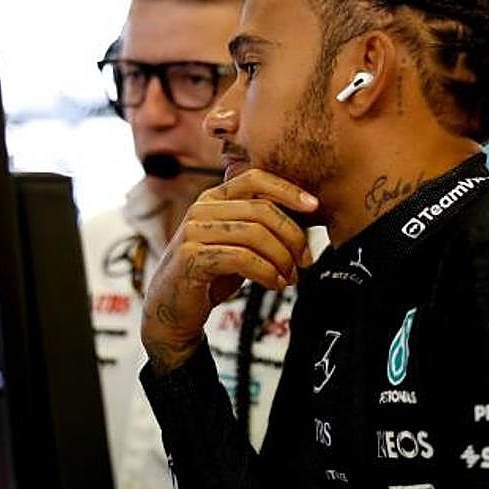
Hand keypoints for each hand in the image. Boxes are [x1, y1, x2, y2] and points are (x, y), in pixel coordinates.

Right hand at [141, 169, 317, 374]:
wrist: (173, 310)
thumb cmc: (210, 276)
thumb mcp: (238, 245)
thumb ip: (261, 228)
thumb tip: (307, 219)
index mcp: (213, 198)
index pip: (255, 178)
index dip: (288, 189)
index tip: (314, 207)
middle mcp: (201, 209)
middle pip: (261, 210)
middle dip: (292, 236)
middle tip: (304, 261)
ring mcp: (193, 231)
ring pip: (255, 234)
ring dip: (281, 259)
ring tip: (290, 278)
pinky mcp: (191, 257)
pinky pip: (242, 258)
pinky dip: (266, 272)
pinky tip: (274, 284)